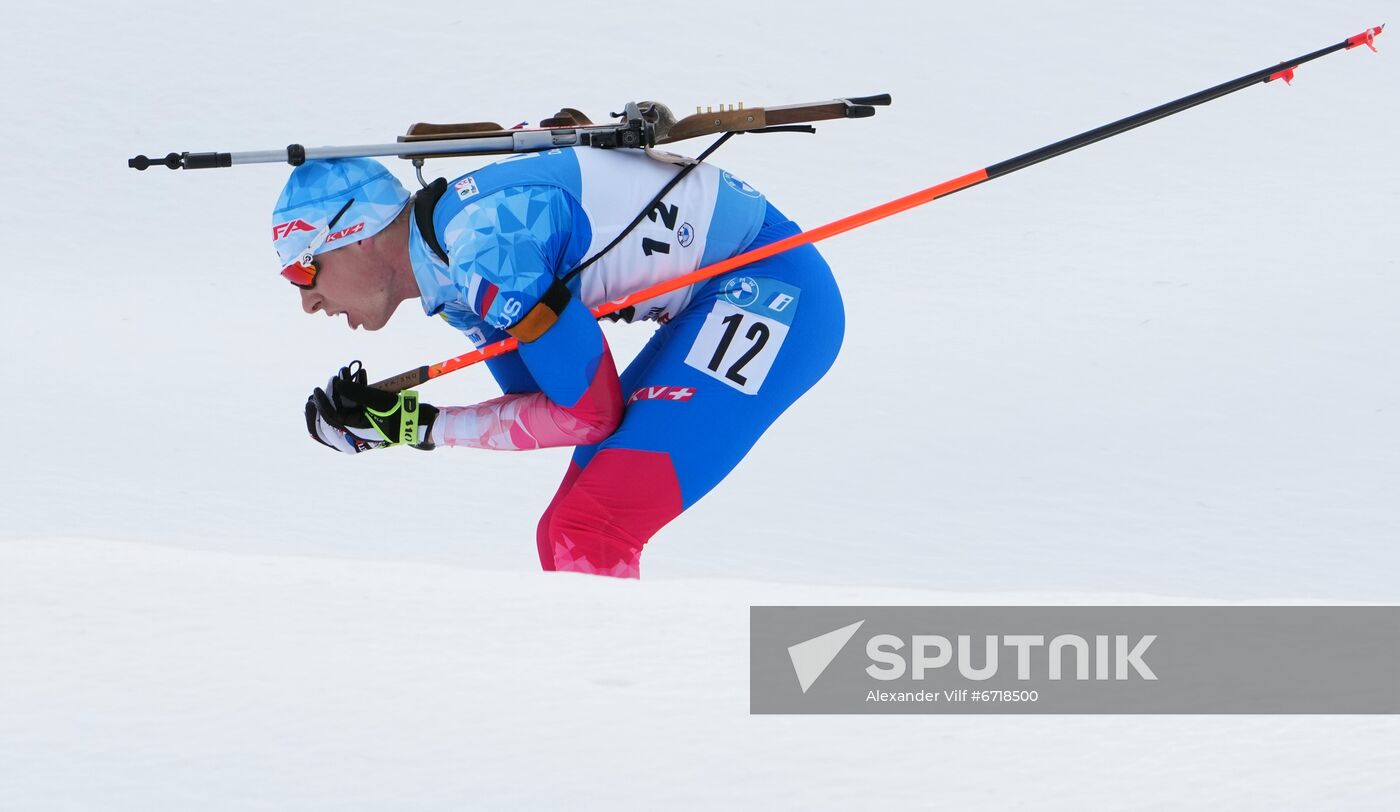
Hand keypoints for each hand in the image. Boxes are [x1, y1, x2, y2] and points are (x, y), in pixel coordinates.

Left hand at [303, 362, 437, 453]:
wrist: (418, 423)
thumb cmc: (399, 413)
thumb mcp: (377, 400)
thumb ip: (356, 392)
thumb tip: (336, 385)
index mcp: (356, 431)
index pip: (331, 418)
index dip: (322, 404)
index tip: (316, 390)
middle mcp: (355, 434)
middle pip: (327, 427)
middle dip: (319, 410)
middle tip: (314, 395)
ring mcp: (360, 430)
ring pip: (336, 421)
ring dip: (334, 402)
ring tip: (335, 383)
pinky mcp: (366, 424)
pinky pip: (349, 416)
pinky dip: (349, 401)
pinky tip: (356, 380)